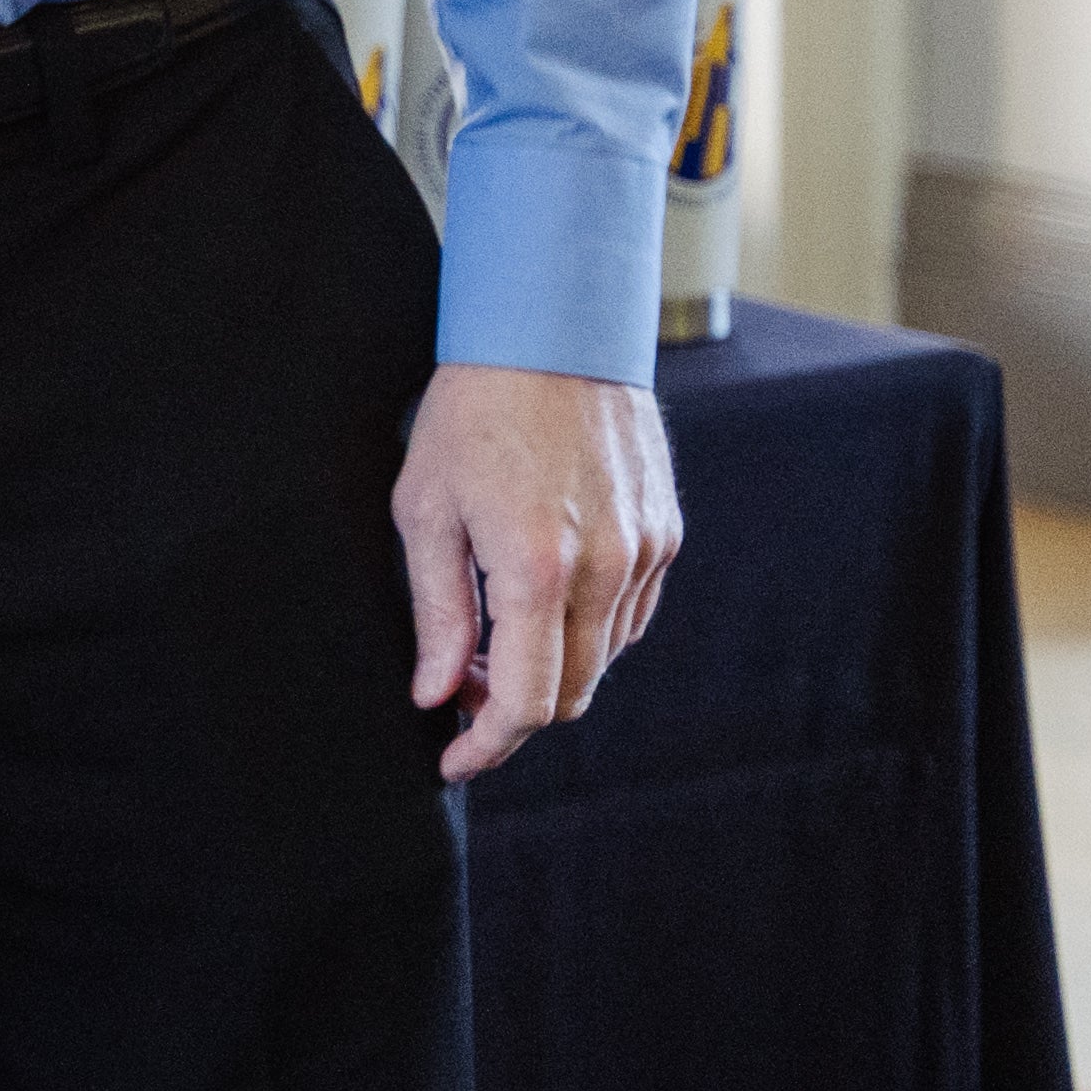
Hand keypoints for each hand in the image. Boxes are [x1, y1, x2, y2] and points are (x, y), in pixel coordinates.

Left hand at [392, 359, 680, 782]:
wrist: (551, 331)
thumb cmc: (471, 411)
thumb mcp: (425, 508)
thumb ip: (437, 611)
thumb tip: (437, 692)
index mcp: (537, 567)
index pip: (525, 700)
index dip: (487, 744)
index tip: (454, 758)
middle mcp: (606, 569)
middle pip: (569, 693)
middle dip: (512, 711)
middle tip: (458, 691)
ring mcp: (646, 552)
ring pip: (602, 659)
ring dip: (549, 669)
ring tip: (489, 639)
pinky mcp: (665, 535)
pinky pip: (629, 617)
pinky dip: (586, 632)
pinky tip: (540, 601)